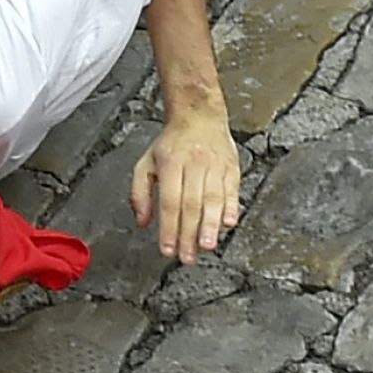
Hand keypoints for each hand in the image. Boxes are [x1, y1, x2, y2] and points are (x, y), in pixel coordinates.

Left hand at [130, 113, 240, 263]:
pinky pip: (232, 190)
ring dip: (210, 225)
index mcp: (170, 163)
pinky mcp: (232, 167)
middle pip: (191, 204)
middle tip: (188, 256)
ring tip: (207, 246)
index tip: (167, 249)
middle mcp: (193, 164)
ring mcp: (215, 166)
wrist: (199, 116)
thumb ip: (139, 192)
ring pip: (213, 199)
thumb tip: (142, 221)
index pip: (169, 201)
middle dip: (189, 234)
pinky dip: (232, 208)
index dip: (169, 228)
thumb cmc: (171, 144)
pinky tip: (229, 223)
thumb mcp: (145, 162)